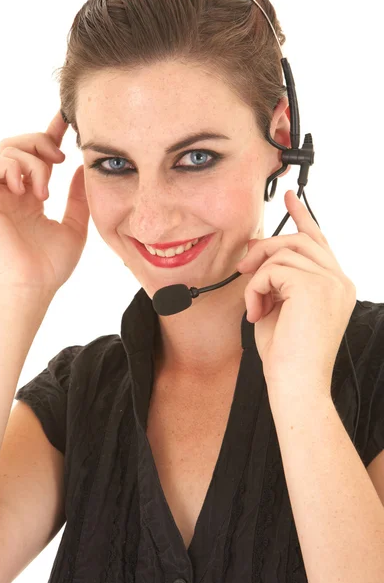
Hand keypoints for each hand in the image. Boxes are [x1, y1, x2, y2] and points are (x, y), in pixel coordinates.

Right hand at [0, 110, 89, 294]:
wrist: (32, 286)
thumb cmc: (50, 265)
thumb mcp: (74, 226)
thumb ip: (77, 197)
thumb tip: (83, 168)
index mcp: (31, 196)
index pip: (38, 156)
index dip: (51, 133)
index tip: (67, 119)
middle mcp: (13, 190)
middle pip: (20, 143)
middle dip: (43, 142)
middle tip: (60, 160)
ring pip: (8, 149)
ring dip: (32, 162)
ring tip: (43, 192)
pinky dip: (11, 168)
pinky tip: (24, 189)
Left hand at [236, 190, 356, 390]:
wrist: (296, 384)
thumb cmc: (287, 355)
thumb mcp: (281, 307)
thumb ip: (276, 277)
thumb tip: (256, 248)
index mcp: (336, 286)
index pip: (320, 241)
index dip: (303, 216)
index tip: (289, 197)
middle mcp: (340, 280)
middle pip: (299, 240)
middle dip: (265, 247)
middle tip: (243, 265)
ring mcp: (331, 282)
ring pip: (284, 252)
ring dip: (258, 276)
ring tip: (254, 304)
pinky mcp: (314, 286)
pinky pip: (273, 269)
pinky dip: (256, 288)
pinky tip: (256, 312)